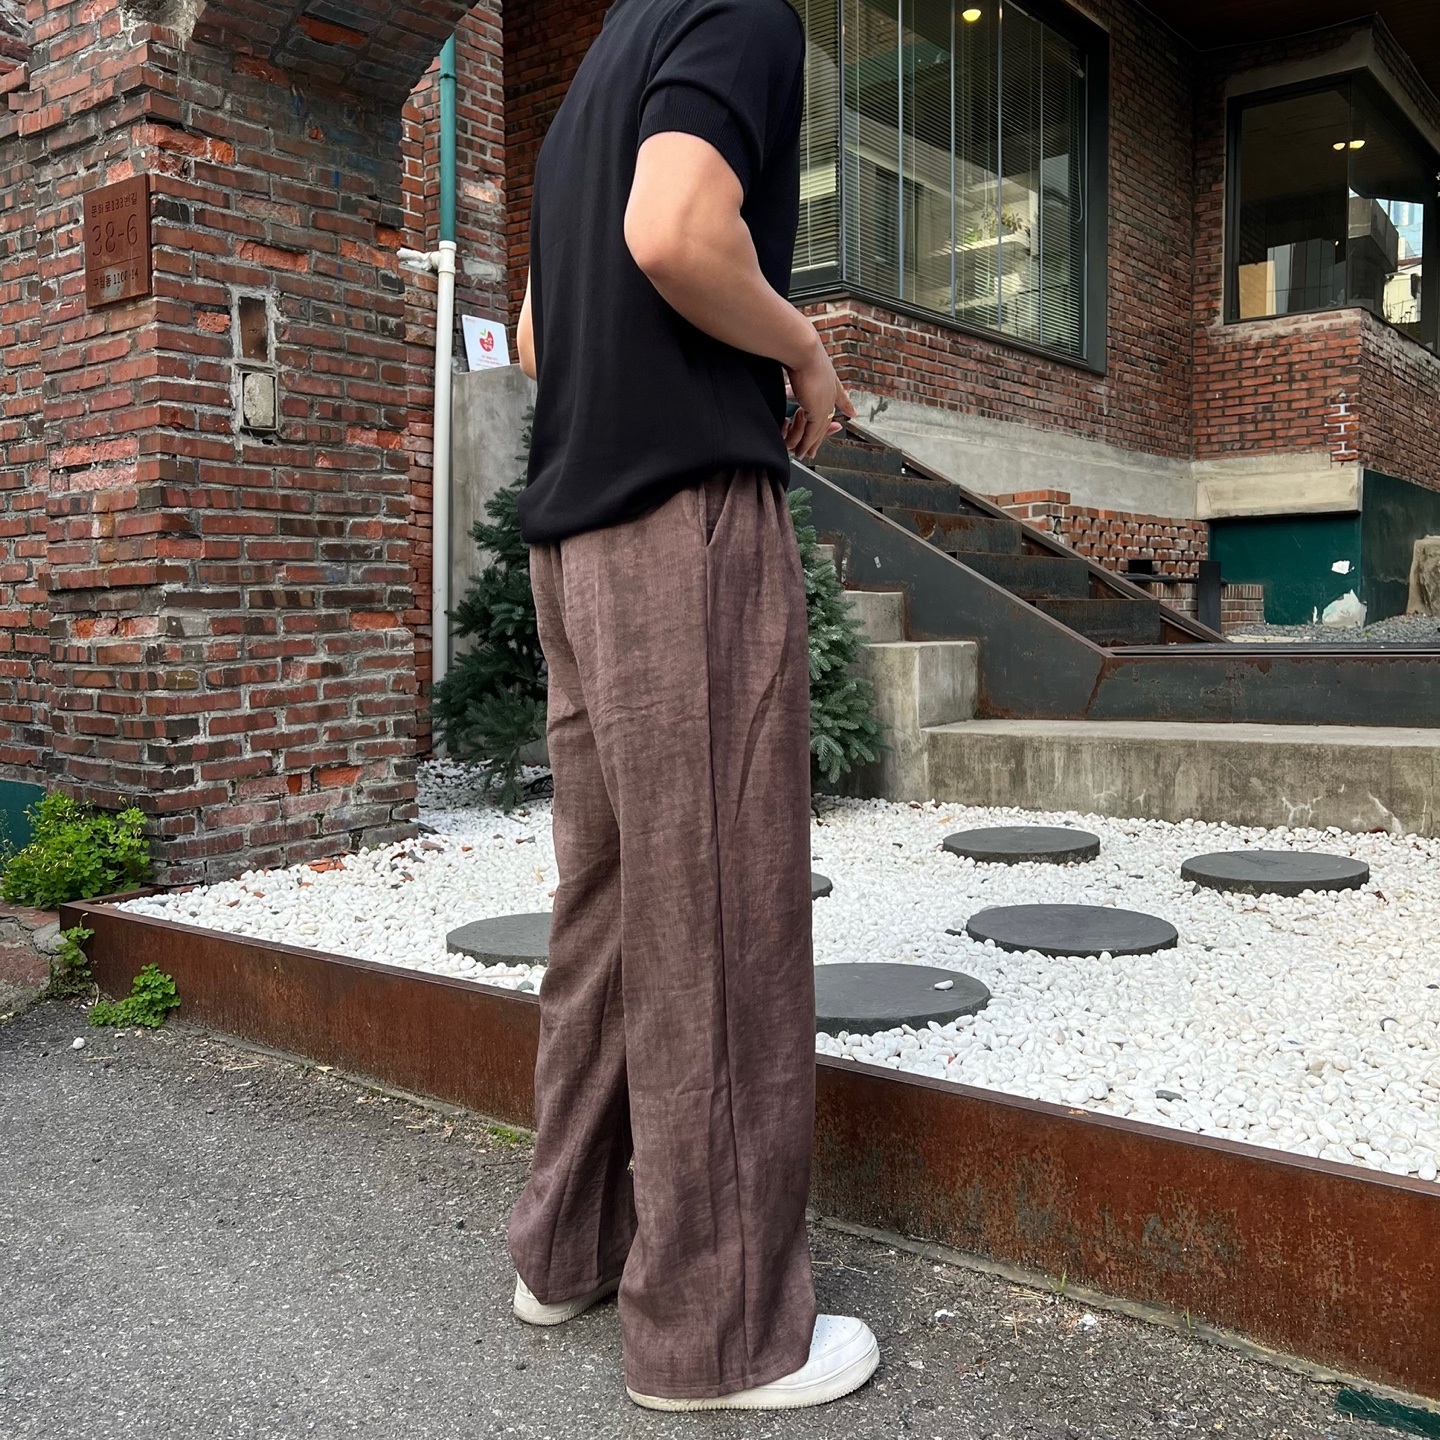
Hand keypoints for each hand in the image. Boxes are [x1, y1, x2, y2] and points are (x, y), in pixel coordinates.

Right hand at [783, 331, 854, 462]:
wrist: (800, 347)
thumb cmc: (796, 345)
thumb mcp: (800, 355)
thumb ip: (797, 360)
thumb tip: (789, 354)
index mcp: (828, 375)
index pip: (840, 392)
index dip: (845, 403)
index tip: (852, 412)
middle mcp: (830, 389)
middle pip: (828, 415)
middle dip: (824, 433)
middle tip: (818, 445)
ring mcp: (825, 401)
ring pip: (820, 428)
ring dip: (812, 443)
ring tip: (807, 454)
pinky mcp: (818, 411)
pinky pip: (812, 432)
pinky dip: (806, 443)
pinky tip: (802, 452)